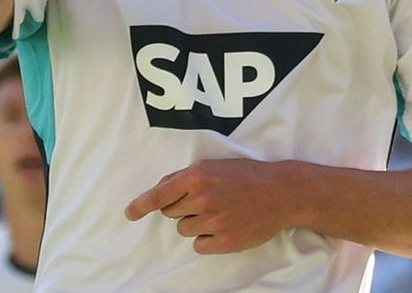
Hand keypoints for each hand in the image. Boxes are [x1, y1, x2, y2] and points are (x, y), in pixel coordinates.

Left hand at [125, 159, 298, 254]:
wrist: (282, 192)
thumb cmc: (247, 175)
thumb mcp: (214, 165)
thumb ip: (185, 177)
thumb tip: (160, 189)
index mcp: (197, 176)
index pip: (159, 195)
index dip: (141, 205)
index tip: (130, 213)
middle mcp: (202, 199)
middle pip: (171, 213)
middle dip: (182, 208)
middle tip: (206, 201)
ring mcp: (214, 221)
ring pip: (185, 230)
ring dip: (196, 224)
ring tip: (219, 212)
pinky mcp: (226, 241)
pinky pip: (199, 246)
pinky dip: (207, 239)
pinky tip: (224, 227)